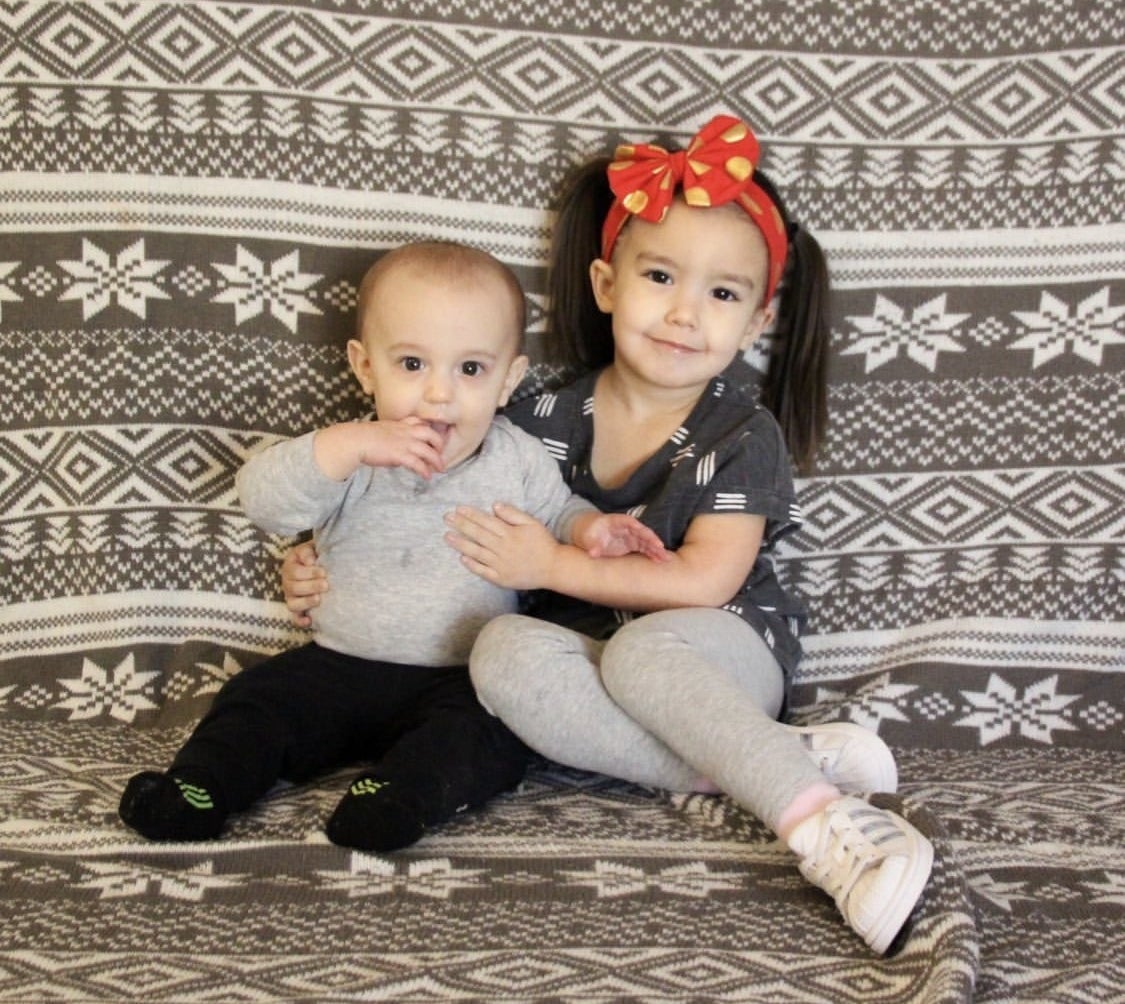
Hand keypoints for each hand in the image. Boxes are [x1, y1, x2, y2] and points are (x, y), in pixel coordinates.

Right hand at [281, 540, 326, 627]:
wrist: (317, 564)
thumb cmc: (314, 556)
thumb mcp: (309, 548)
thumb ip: (308, 552)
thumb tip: (310, 561)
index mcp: (289, 567)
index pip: (295, 572)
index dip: (309, 573)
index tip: (324, 572)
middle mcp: (287, 583)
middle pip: (294, 588)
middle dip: (311, 587)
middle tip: (326, 585)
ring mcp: (291, 597)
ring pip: (293, 604)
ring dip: (306, 602)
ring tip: (319, 599)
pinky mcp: (297, 609)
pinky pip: (295, 618)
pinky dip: (300, 621)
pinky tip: (309, 621)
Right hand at [315, 417, 444, 480]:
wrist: (355, 440)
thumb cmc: (362, 436)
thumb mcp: (381, 430)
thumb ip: (392, 436)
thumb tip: (395, 447)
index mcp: (400, 424)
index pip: (420, 422)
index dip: (429, 429)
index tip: (433, 438)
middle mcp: (406, 432)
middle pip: (432, 435)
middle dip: (439, 444)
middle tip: (440, 454)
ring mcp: (404, 443)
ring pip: (428, 451)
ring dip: (437, 461)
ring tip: (440, 469)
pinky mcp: (400, 455)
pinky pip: (418, 464)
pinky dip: (425, 471)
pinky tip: (427, 476)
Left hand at [444, 503, 560, 589]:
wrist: (553, 568)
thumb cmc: (543, 543)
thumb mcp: (532, 523)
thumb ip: (513, 514)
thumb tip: (494, 505)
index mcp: (510, 534)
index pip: (486, 522)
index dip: (471, 515)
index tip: (458, 509)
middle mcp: (503, 548)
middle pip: (478, 535)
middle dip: (461, 525)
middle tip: (446, 518)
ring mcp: (501, 565)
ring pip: (477, 552)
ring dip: (461, 544)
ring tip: (447, 536)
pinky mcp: (501, 578)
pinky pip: (483, 571)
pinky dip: (472, 565)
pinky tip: (461, 558)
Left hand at [573, 512, 670, 561]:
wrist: (590, 533)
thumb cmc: (589, 532)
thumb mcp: (587, 537)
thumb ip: (592, 544)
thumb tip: (593, 552)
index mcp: (617, 521)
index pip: (629, 522)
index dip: (638, 527)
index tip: (645, 533)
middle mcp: (628, 528)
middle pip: (642, 532)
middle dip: (651, 539)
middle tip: (661, 548)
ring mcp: (631, 536)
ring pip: (646, 541)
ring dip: (656, 549)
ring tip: (665, 558)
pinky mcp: (633, 545)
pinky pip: (645, 549)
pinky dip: (652, 554)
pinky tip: (660, 561)